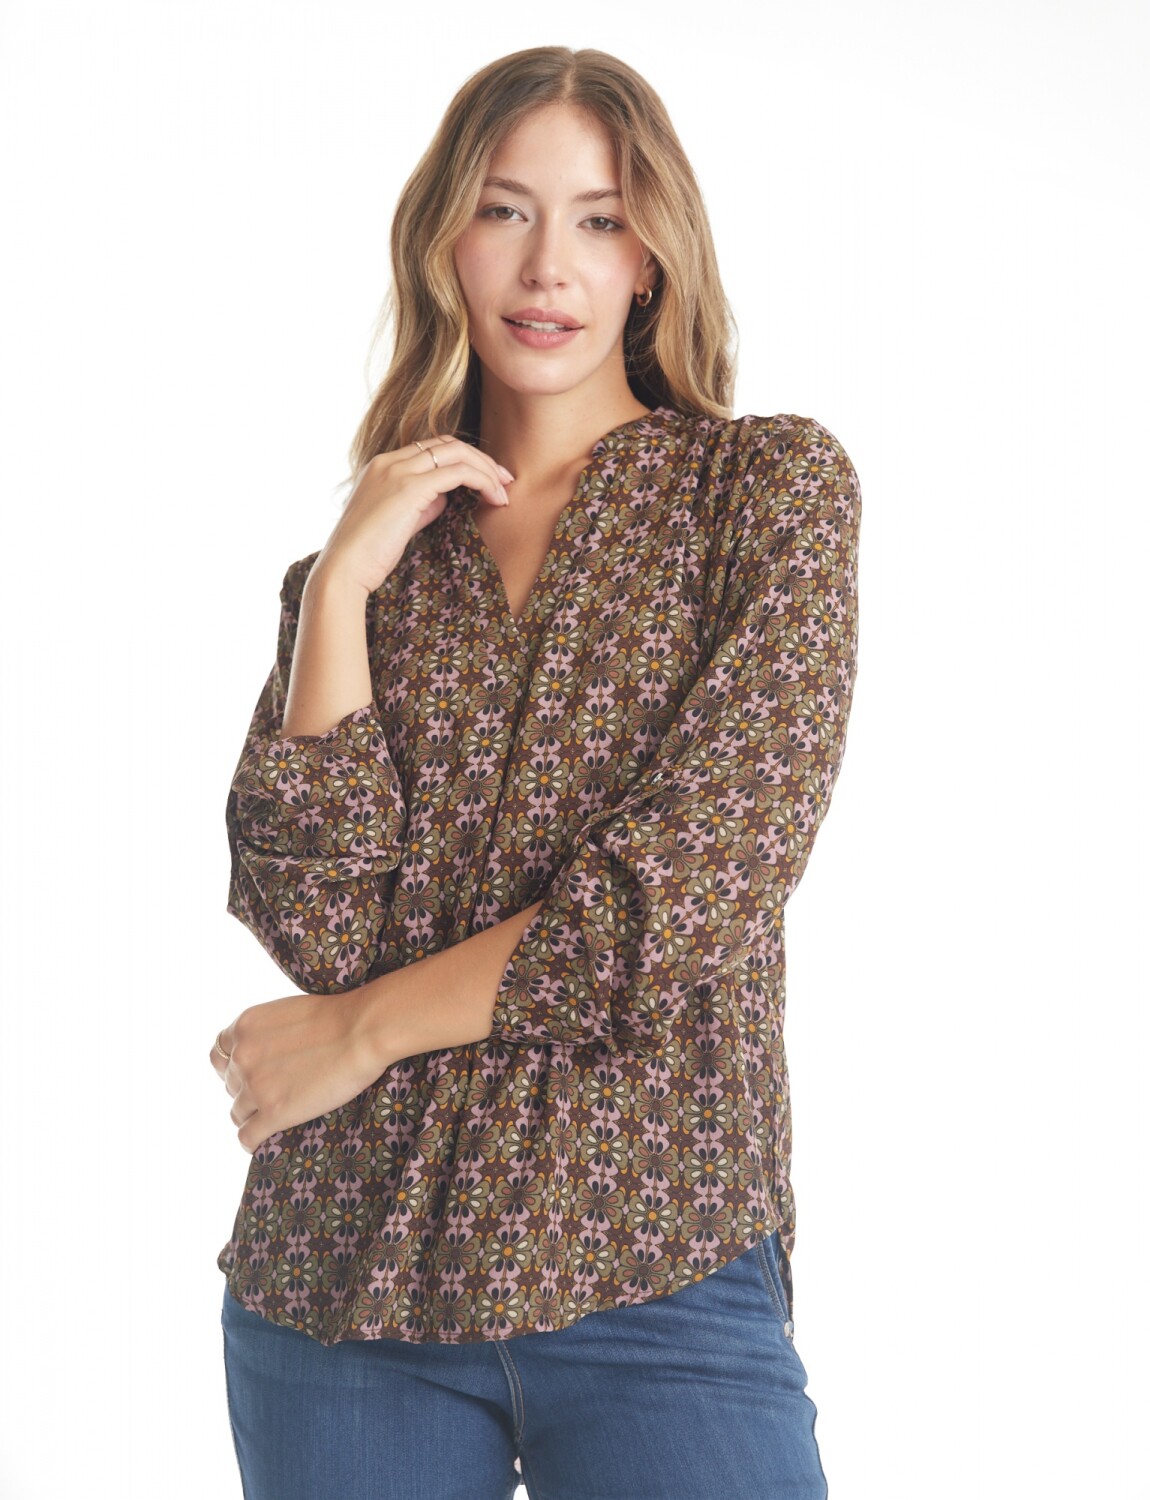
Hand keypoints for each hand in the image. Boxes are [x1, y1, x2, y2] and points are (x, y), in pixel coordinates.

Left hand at [209, 989, 392, 1152]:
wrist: (362, 1030)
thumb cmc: (338, 1017)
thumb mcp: (287, 1011)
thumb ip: (266, 1032)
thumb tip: (266, 1053)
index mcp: (244, 1027)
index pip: (219, 1055)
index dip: (234, 1067)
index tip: (252, 1073)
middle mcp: (242, 1056)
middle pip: (231, 1086)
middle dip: (250, 1090)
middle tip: (278, 1091)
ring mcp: (255, 1086)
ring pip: (238, 1114)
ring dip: (255, 1115)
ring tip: (279, 1115)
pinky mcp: (274, 1113)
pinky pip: (248, 1138)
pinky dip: (254, 1141)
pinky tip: (268, 1138)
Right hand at [313, 435, 514, 596]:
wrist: (344, 569)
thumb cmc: (369, 555)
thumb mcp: (399, 521)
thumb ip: (421, 504)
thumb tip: (446, 497)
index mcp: (383, 465)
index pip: (432, 448)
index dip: (464, 460)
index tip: (488, 480)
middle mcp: (389, 461)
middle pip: (448, 443)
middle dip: (483, 460)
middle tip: (506, 481)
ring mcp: (398, 471)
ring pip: (457, 452)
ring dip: (487, 470)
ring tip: (504, 492)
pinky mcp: (409, 488)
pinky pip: (458, 472)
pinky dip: (482, 481)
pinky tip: (493, 499)